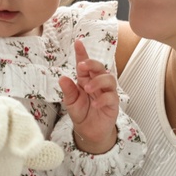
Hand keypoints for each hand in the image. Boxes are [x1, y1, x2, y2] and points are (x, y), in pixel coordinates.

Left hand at [58, 37, 118, 153]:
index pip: (84, 64)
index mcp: (85, 79)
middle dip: (92, 63)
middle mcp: (98, 83)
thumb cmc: (81, 113)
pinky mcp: (113, 104)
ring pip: (109, 79)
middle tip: (82, 66)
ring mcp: (107, 92)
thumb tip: (62, 78)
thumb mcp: (70, 102)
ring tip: (87, 89)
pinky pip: (111, 97)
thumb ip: (68, 91)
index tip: (78, 43)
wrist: (89, 131)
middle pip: (99, 67)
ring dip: (98, 82)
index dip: (82, 53)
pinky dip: (103, 99)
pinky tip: (95, 104)